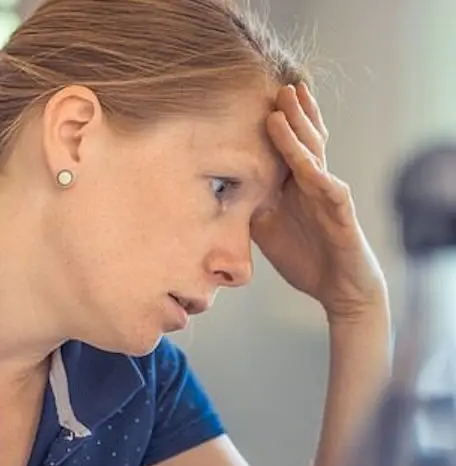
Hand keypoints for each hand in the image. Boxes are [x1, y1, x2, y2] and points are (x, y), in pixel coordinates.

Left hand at [251, 83, 386, 321]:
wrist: (338, 288)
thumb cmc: (305, 256)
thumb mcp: (266, 229)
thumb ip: (248, 207)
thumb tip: (217, 194)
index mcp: (296, 185)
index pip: (286, 147)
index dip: (277, 123)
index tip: (255, 99)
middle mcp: (313, 183)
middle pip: (303, 140)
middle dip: (291, 113)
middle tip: (276, 85)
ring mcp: (328, 194)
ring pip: (314, 156)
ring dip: (299, 131)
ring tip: (285, 105)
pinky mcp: (341, 213)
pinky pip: (328, 189)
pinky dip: (315, 174)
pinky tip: (304, 162)